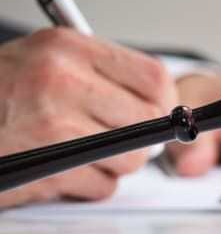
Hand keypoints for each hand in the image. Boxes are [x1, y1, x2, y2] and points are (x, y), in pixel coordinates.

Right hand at [0, 28, 176, 207]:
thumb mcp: (44, 59)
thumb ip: (101, 74)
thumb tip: (162, 104)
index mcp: (67, 48)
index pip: (153, 76)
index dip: (163, 101)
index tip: (158, 112)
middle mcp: (61, 80)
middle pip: (148, 122)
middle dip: (138, 137)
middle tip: (113, 136)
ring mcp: (52, 125)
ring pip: (129, 159)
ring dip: (112, 164)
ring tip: (79, 151)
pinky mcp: (46, 166)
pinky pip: (101, 185)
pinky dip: (87, 184)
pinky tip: (60, 168)